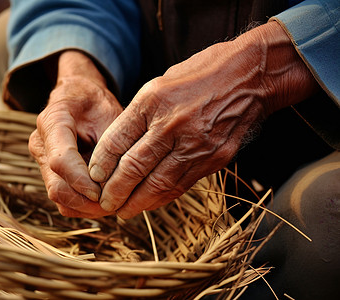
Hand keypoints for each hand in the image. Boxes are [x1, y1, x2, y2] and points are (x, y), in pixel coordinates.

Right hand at [29, 51, 122, 217]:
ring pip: (60, 200)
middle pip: (57, 188)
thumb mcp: (111, 114)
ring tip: (115, 202)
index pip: (61, 161)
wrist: (80, 98)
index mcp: (52, 122)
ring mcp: (43, 162)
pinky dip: (85, 207)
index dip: (83, 181)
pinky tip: (106, 200)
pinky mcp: (50, 176)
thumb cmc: (99, 104)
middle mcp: (41, 145)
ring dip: (88, 208)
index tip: (106, 192)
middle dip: (88, 201)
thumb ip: (111, 147)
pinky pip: (64, 202)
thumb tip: (117, 182)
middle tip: (117, 202)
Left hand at [88, 21, 318, 218]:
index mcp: (153, 101)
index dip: (101, 164)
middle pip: (134, 168)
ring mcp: (196, 144)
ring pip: (158, 184)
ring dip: (136, 203)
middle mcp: (173, 124)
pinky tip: (149, 204)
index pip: (116, 141)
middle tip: (103, 203)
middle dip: (114, 191)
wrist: (250, 77)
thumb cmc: (199, 75)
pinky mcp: (215, 159)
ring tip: (122, 210)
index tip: (93, 177)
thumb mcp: (159, 85)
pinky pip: (182, 185)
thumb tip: (115, 150)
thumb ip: (137, 117)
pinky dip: (162, 198)